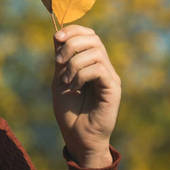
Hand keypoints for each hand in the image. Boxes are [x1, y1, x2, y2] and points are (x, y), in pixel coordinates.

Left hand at [51, 25, 121, 167]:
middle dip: (71, 44)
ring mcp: (110, 77)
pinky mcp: (113, 89)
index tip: (56, 37)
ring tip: (66, 81)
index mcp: (91, 63)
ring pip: (95, 52)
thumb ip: (61, 59)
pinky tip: (74, 87)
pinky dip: (81, 74)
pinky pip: (99, 69)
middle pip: (94, 38)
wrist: (78, 139)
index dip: (73, 30)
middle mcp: (104, 67)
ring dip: (74, 63)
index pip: (89, 34)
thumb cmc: (69, 113)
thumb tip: (58, 34)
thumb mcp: (60, 80)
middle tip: (58, 62)